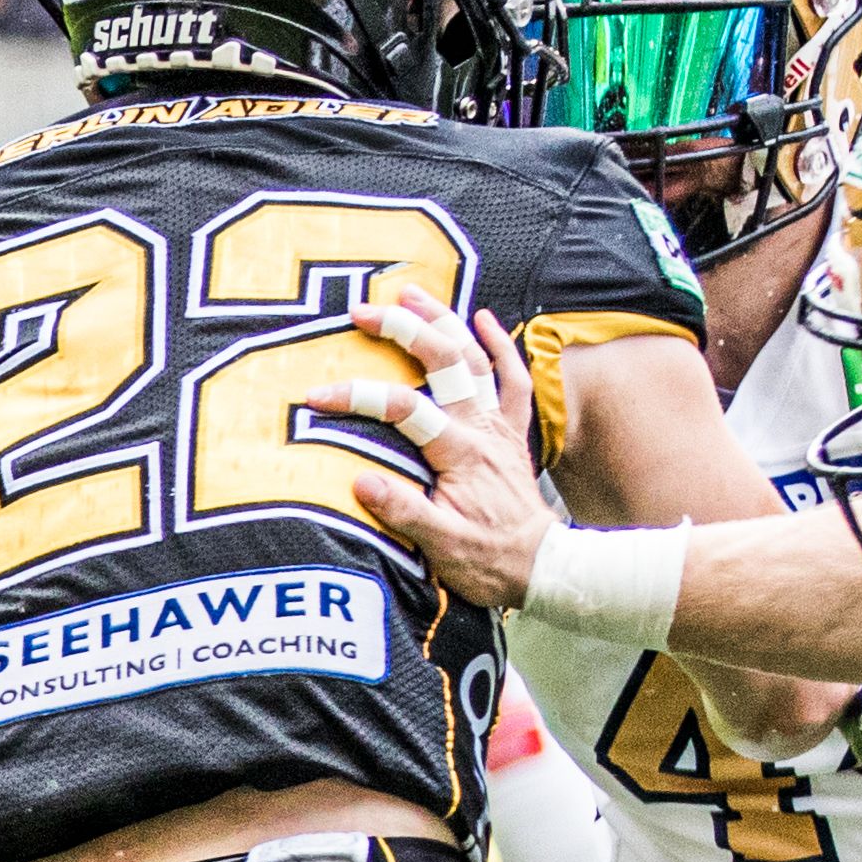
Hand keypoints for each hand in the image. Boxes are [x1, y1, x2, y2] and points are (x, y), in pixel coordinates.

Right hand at [337, 283, 557, 606]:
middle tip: (365, 311)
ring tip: (412, 294)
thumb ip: (403, 511)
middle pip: (445, 362)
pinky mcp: (511, 432)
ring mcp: (500, 426)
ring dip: (444, 321)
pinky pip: (512, 377)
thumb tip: (361, 480)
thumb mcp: (440, 547)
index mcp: (460, 454)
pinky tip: (485, 318)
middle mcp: (483, 429)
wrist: (544, 567)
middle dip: (404, 330)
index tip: (316, 395)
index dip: (358, 396)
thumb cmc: (489, 561)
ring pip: (474, 358)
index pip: (403, 410)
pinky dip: (500, 345)